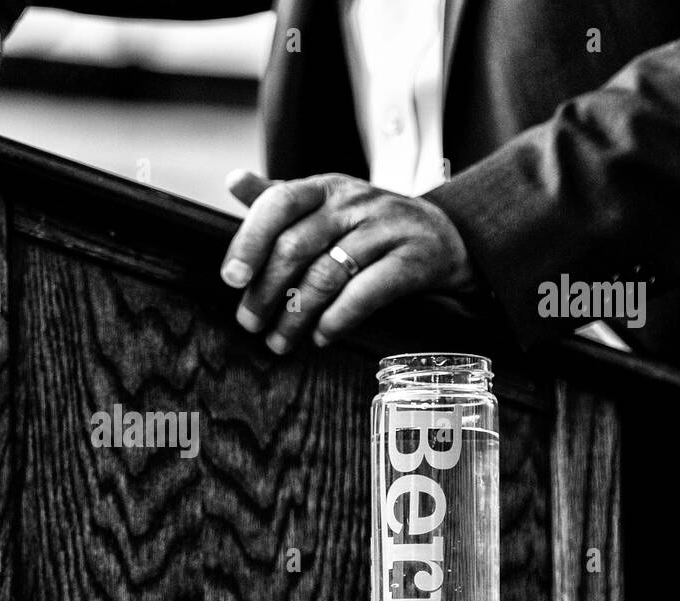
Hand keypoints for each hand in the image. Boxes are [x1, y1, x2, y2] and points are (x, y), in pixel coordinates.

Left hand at [219, 169, 479, 352]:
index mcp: (326, 187)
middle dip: (265, 291)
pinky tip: (321, 337)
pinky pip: (366, 292)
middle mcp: (354, 202)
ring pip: (327, 274)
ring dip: (295, 315)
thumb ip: (281, 197)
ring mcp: (386, 229)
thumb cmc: (371, 225)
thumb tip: (234, 180)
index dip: (250, 241)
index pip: (279, 204)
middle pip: (297, 246)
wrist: (448, 235)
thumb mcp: (328, 204)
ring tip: (279, 341)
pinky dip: (337, 320)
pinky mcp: (413, 260)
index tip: (231, 279)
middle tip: (250, 324)